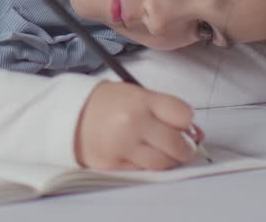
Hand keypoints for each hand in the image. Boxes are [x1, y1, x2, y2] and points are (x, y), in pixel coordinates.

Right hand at [74, 81, 204, 169]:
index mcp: (140, 100)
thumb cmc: (107, 103)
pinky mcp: (114, 165)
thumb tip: (196, 135)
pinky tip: (139, 154)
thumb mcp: (135, 95)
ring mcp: (123, 147)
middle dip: (184, 147)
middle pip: (178, 145)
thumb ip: (165, 110)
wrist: (69, 115)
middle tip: (180, 145)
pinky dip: (147, 165)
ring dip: (168, 159)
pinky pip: (144, 171)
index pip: (183, 115)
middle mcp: (133, 123)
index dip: (186, 121)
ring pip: (164, 163)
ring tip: (159, 150)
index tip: (180, 123)